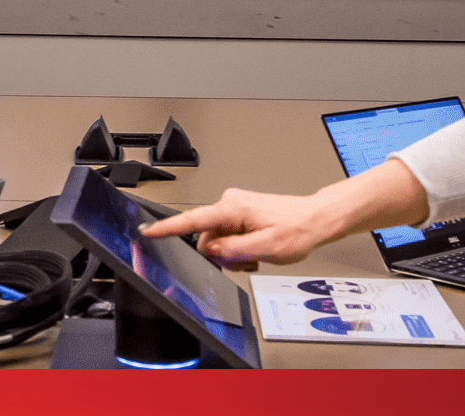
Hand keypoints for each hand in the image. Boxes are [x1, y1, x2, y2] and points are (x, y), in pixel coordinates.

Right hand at [139, 187, 333, 268]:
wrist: (315, 219)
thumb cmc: (297, 229)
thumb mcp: (264, 248)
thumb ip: (232, 251)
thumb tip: (212, 252)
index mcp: (232, 208)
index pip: (193, 220)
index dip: (168, 228)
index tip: (148, 231)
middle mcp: (230, 202)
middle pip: (207, 237)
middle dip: (221, 255)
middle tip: (247, 261)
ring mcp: (235, 207)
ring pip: (218, 239)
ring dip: (232, 252)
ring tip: (256, 254)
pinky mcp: (241, 212)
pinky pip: (227, 235)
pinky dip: (238, 246)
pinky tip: (255, 248)